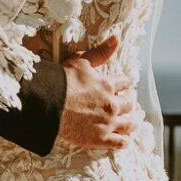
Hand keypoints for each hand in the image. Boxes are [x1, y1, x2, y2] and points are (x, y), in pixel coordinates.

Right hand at [55, 35, 137, 151]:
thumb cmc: (62, 81)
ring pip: (128, 124)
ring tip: (130, 124)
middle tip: (125, 105)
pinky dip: (124, 141)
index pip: (124, 83)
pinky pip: (120, 143)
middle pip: (128, 104)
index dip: (124, 84)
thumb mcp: (81, 61)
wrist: (49, 105)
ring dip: (130, 123)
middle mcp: (112, 104)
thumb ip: (100, 52)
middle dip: (127, 104)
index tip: (123, 86)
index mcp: (108, 85)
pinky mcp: (100, 139)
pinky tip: (124, 139)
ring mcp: (108, 123)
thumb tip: (117, 38)